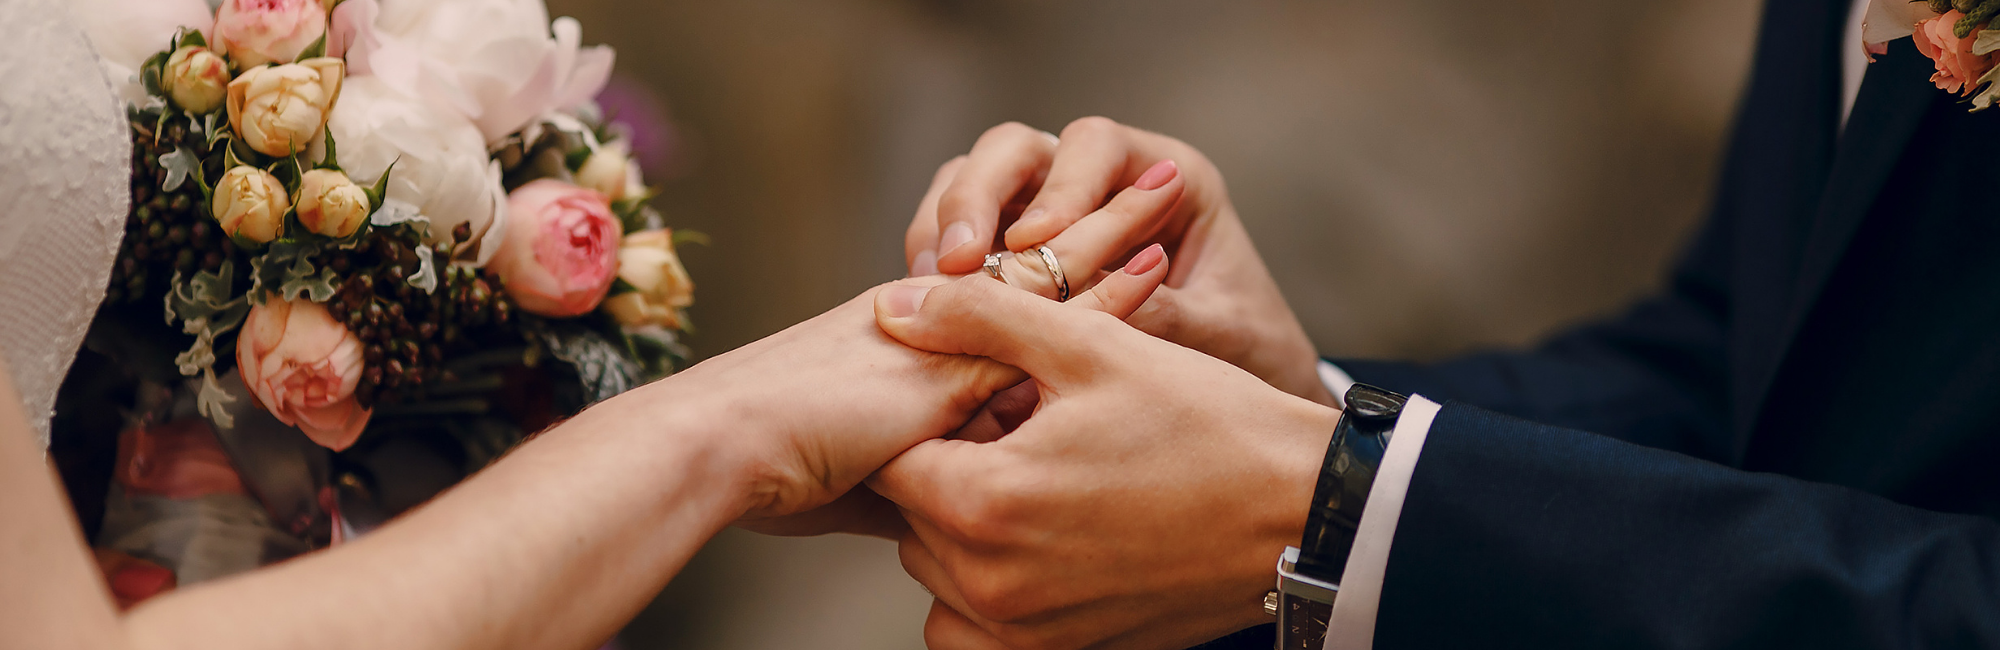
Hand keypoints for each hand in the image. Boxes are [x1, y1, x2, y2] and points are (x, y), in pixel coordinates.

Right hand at [682, 165, 1189, 537]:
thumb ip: (920, 480)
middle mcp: (932, 319)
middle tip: (1156, 184)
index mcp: (908, 338)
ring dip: (1111, 231)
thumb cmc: (771, 469)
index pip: (1000, 294)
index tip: (1110, 244)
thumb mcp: (865, 478)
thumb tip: (949, 516)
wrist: (723, 450)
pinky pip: (1045, 313)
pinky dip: (1104, 291)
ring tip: (1170, 190)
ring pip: (1046, 269)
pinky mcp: (956, 352)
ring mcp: (946, 330)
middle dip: (1093, 224)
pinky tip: (1155, 265)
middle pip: (1031, 261)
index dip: (1056, 268)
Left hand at [868, 277, 1339, 648]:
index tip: (985, 394)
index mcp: (986, 503)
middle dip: (946, 469)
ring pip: (938, 576)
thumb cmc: (1207, 423)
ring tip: (1035, 480)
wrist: (1303, 513)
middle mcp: (993, 584)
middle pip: (909, 520)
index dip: (929, 415)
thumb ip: (980, 318)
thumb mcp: (1092, 345)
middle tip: (1018, 430)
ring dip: (963, 529)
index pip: (891, 459)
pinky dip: (990, 588)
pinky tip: (1046, 536)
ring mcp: (1028, 630)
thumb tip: (897, 306)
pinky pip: (978, 630)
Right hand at [904, 118, 1333, 406]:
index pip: (1095, 146)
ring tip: (928, 286)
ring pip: (972, 182)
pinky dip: (936, 265)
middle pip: (1016, 151)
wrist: (1238, 407)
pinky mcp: (1008, 254)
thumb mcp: (1221, 334)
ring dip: (943, 227)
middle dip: (977, 196)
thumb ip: (1165, 315)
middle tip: (958, 262)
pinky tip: (929, 310)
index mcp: (1165, 175)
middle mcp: (1098, 180)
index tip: (1034, 242)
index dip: (1061, 188)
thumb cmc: (1245, 352)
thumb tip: (1090, 307)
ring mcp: (1046, 211)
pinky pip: (956, 236)